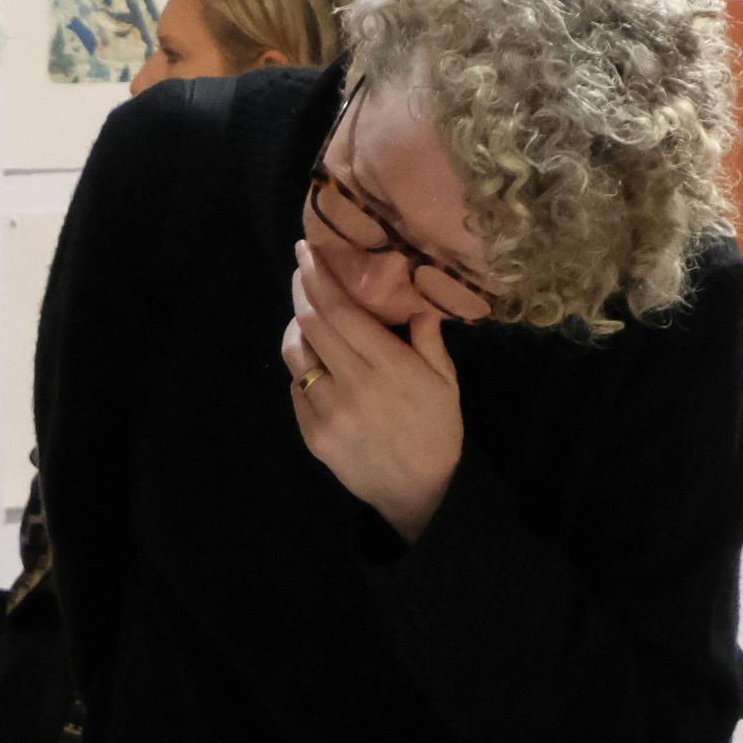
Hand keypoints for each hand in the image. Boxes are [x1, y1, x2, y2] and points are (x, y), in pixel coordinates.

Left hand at [283, 243, 463, 541]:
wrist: (418, 490)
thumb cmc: (437, 429)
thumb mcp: (446, 381)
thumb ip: (428, 340)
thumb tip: (415, 303)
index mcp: (389, 365)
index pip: (342, 311)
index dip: (319, 278)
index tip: (305, 253)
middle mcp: (353, 384)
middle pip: (312, 324)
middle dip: (301, 291)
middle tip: (300, 270)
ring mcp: (328, 411)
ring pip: (296, 355)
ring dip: (296, 327)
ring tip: (305, 313)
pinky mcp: (312, 433)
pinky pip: (296, 389)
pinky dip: (301, 368)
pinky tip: (313, 360)